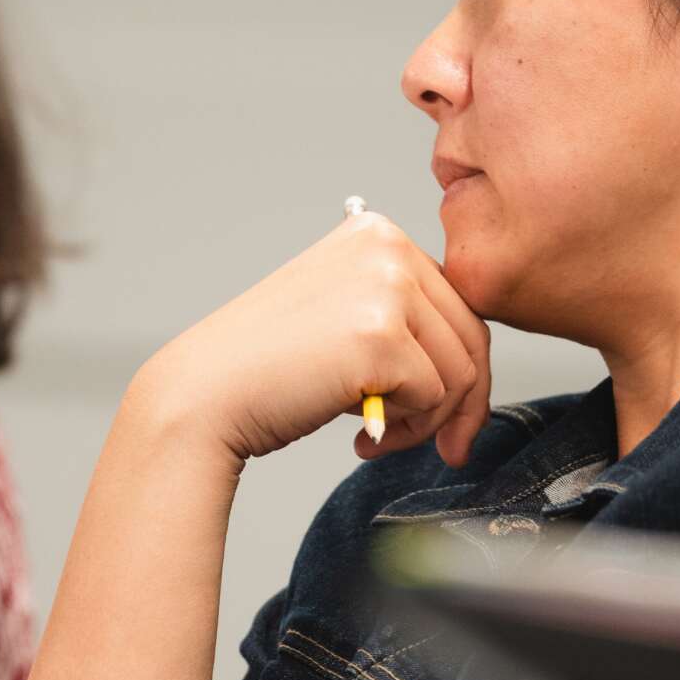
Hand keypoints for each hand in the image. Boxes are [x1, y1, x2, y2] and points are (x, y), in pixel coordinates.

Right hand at [136, 211, 491, 467]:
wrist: (204, 395)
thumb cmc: (268, 369)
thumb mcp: (343, 314)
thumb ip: (403, 317)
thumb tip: (475, 364)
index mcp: (378, 232)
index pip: (457, 303)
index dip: (461, 368)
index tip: (449, 417)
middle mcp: (386, 246)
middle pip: (470, 336)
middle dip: (460, 404)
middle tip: (440, 447)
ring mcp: (385, 288)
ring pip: (459, 371)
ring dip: (429, 421)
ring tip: (382, 437)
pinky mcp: (380, 337)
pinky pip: (434, 397)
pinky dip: (406, 428)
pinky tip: (359, 432)